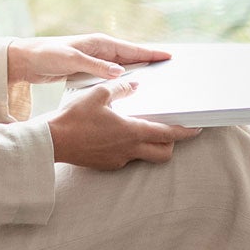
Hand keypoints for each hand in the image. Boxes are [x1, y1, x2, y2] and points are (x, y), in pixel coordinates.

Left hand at [7, 33, 171, 85]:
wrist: (25, 59)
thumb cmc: (47, 55)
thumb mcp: (72, 61)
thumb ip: (96, 67)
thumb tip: (121, 73)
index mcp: (100, 43)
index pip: (132, 49)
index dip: (151, 54)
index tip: (169, 56)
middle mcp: (100, 50)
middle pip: (132, 58)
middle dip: (150, 63)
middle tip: (170, 71)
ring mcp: (95, 60)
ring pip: (123, 67)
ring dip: (137, 73)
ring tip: (156, 82)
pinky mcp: (88, 70)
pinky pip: (112, 75)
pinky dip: (123, 80)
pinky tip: (128, 90)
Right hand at [47, 77, 200, 170]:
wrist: (52, 141)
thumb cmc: (75, 117)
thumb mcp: (99, 94)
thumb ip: (121, 89)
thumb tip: (134, 85)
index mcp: (132, 131)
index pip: (168, 134)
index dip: (186, 132)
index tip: (197, 129)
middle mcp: (129, 149)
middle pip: (163, 153)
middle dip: (171, 143)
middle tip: (170, 129)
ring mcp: (118, 160)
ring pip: (145, 156)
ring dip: (151, 145)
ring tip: (143, 128)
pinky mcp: (107, 164)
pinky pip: (127, 157)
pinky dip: (131, 147)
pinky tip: (119, 134)